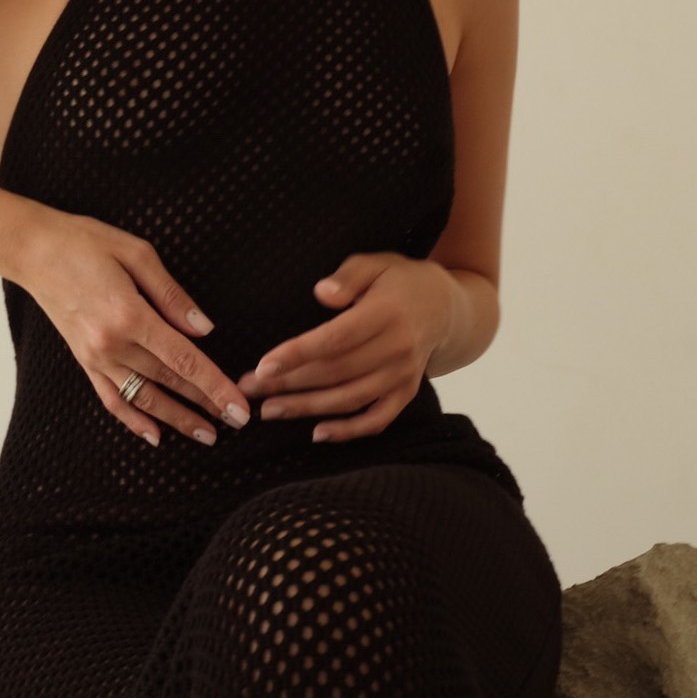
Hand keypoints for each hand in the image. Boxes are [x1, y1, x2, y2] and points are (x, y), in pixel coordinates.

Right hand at [20, 209, 250, 447]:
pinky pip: (111, 399)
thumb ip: (172, 294)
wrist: (34, 251)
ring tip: (207, 435)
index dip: (215, 386)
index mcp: (130, 315)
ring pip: (143, 398)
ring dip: (177, 419)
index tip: (239, 406)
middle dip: (206, 404)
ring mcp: (95, 357)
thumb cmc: (85, 243)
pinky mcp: (84, 361)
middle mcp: (112, 344)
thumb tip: (204, 328)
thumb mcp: (137, 253)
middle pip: (169, 381)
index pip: (184, 360)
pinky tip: (155, 436)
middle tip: (238, 422)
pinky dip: (133, 420)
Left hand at [238, 252, 455, 441]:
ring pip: (350, 398)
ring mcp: (404, 375)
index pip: (336, 339)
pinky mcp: (407, 393)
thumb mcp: (375, 263)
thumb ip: (348, 276)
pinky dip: (349, 431)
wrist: (446, 307)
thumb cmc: (399, 281)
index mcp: (387, 313)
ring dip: (308, 408)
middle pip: (336, 372)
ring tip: (269, 410)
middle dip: (289, 383)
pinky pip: (378, 419)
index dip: (298, 354)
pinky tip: (317, 434)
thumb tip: (322, 293)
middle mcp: (398, 348)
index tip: (263, 365)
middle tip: (250, 389)